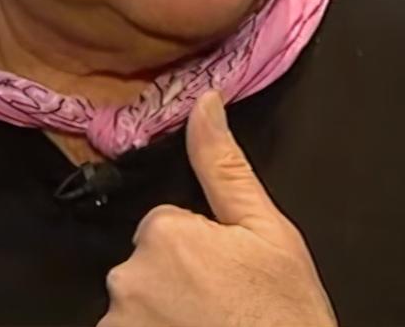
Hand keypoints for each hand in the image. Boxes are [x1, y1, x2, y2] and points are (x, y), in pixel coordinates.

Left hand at [97, 91, 336, 326]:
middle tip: (223, 310)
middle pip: (147, 266)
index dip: (202, 251)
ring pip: (137, 308)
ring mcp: (118, 326)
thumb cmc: (285, 314)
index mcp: (164, 233)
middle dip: (178, 284)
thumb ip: (225, 166)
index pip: (167, 227)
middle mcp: (128, 278)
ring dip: (164, 318)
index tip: (231, 278)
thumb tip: (204, 100)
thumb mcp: (269, 233)